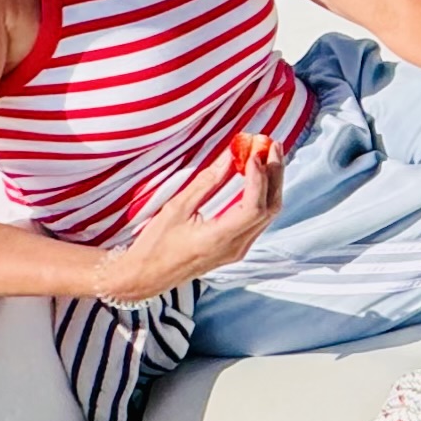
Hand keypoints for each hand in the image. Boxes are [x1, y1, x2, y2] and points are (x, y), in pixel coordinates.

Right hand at [94, 137, 278, 301]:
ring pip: (268, 214)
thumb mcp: (177, 208)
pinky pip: (259, 219)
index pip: (253, 207)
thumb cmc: (156, 244)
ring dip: (272, 183)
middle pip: (269, 208)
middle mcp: (235, 248)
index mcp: (219, 239)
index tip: (254, 153)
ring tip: (269, 154)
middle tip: (271, 144)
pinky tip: (258, 176)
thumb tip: (229, 157)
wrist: (147, 276)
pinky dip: (262, 195)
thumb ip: (207, 182)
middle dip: (274, 174)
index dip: (258, 178)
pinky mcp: (237, 248)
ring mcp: (239, 250)